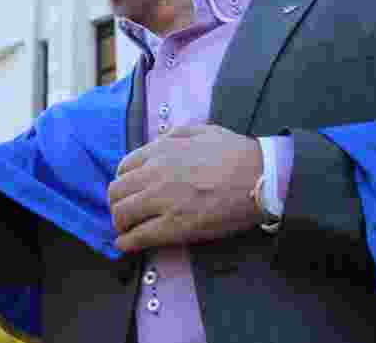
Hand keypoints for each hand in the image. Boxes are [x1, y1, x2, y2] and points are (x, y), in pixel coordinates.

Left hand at [107, 124, 264, 252]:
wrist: (260, 177)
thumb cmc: (236, 154)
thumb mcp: (202, 130)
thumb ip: (175, 135)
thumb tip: (158, 142)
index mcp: (161, 151)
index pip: (123, 167)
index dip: (124, 180)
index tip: (130, 189)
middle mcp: (155, 175)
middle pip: (116, 192)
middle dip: (117, 203)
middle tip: (125, 212)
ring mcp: (163, 201)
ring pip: (121, 214)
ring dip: (120, 222)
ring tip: (126, 229)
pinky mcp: (174, 227)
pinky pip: (138, 236)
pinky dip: (127, 242)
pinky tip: (126, 244)